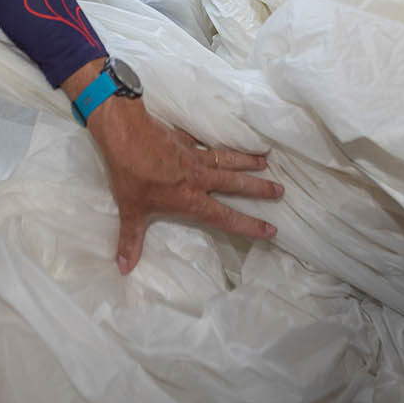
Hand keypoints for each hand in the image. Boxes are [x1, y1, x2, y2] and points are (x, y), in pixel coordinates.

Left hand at [63, 60, 283, 273]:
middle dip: (259, 189)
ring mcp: (193, 155)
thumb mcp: (131, 211)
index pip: (225, 217)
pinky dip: (217, 143)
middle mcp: (199, 178)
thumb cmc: (130, 176)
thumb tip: (123, 268)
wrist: (126, 134)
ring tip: (265, 161)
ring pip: (227, 160)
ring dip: (247, 161)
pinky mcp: (184, 139)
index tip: (271, 229)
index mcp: (190, 199)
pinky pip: (205, 142)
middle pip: (235, 184)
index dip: (249, 224)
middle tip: (280, 190)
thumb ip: (130, 239)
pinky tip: (225, 140)